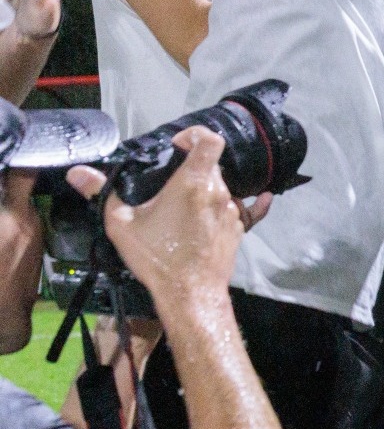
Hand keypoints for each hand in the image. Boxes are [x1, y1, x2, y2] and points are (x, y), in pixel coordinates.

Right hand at [66, 127, 242, 309]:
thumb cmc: (157, 256)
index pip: (209, 141)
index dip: (195, 135)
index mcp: (194, 182)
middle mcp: (219, 192)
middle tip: (169, 181)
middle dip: (191, 169)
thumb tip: (77, 173)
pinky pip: (247, 210)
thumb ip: (101, 193)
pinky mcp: (239, 229)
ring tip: (182, 207)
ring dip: (205, 191)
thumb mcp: (122, 224)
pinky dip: (247, 203)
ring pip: (222, 189)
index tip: (178, 144)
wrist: (189, 293)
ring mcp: (233, 211)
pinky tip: (261, 197)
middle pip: (212, 166)